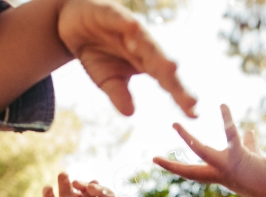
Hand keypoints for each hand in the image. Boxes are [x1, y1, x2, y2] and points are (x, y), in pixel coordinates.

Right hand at [58, 0, 196, 117]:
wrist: (72, 23)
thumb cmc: (97, 53)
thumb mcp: (106, 80)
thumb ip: (119, 94)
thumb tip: (130, 113)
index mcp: (145, 63)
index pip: (167, 82)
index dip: (180, 97)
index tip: (194, 113)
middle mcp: (143, 46)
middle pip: (162, 64)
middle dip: (176, 81)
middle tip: (190, 99)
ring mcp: (128, 29)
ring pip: (146, 42)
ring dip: (158, 54)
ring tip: (171, 68)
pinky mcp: (110, 13)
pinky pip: (119, 19)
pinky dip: (126, 23)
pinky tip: (134, 28)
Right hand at [154, 104, 265, 196]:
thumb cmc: (265, 177)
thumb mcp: (252, 159)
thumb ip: (247, 145)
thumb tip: (247, 133)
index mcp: (218, 173)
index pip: (191, 171)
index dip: (173, 166)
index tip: (156, 160)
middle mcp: (218, 172)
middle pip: (190, 168)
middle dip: (171, 164)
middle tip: (153, 158)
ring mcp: (227, 166)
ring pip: (201, 151)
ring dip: (186, 139)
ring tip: (174, 125)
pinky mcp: (240, 156)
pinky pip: (230, 135)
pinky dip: (226, 119)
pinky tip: (222, 106)